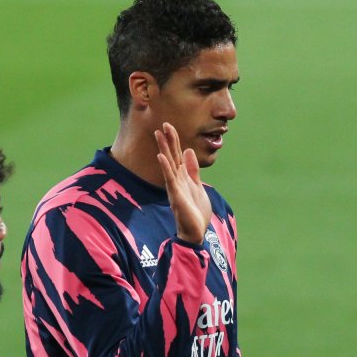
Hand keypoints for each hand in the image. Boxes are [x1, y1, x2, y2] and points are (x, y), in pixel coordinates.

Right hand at [154, 122, 212, 243]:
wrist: (196, 232)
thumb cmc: (196, 212)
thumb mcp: (198, 186)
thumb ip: (193, 170)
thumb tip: (188, 152)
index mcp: (183, 178)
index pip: (177, 156)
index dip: (174, 141)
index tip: (169, 126)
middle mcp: (177, 181)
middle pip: (171, 157)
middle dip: (167, 141)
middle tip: (163, 124)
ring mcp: (175, 188)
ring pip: (169, 165)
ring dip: (164, 149)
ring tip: (159, 134)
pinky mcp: (176, 196)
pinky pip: (170, 179)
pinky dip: (166, 167)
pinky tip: (162, 156)